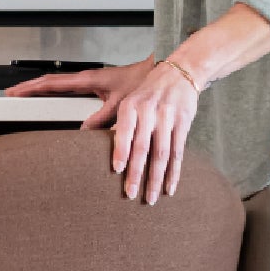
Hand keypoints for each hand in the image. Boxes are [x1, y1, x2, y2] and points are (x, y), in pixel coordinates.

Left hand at [3, 58, 199, 201]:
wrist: (180, 71)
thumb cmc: (147, 90)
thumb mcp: (127, 98)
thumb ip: (112, 120)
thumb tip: (87, 136)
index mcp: (132, 106)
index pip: (126, 131)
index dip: (122, 150)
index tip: (117, 169)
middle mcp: (150, 112)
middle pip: (143, 147)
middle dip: (137, 173)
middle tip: (130, 194)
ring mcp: (168, 119)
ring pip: (162, 154)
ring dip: (156, 179)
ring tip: (150, 199)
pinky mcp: (183, 125)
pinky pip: (178, 153)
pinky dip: (174, 173)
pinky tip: (169, 188)